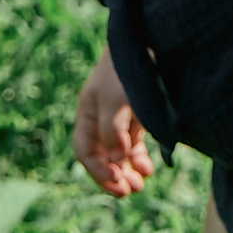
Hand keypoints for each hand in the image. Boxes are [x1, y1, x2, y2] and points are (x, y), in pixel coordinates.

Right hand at [73, 46, 154, 195]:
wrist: (148, 40)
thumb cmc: (125, 69)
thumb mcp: (114, 99)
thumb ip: (112, 130)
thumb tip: (116, 159)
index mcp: (87, 114)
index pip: (84, 151)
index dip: (96, 169)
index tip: (114, 180)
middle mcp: (101, 118)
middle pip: (101, 156)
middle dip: (112, 176)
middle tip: (127, 192)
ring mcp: (120, 117)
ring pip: (119, 153)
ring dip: (126, 172)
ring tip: (138, 187)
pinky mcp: (138, 115)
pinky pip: (134, 144)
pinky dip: (139, 158)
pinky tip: (148, 169)